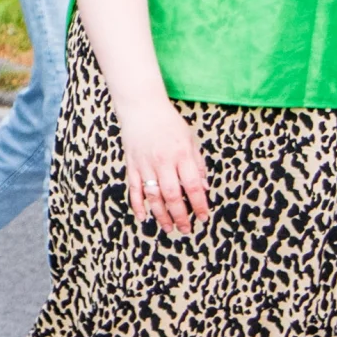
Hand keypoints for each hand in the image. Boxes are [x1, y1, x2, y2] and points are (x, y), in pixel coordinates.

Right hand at [120, 94, 210, 235]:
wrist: (141, 107)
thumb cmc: (169, 123)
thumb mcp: (191, 140)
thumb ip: (198, 165)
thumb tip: (204, 188)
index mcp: (182, 155)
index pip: (193, 186)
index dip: (200, 204)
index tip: (204, 217)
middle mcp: (163, 162)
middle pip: (172, 196)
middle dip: (180, 216)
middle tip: (186, 230)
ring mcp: (145, 164)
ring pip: (153, 196)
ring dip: (161, 215)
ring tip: (168, 228)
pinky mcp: (131, 165)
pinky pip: (134, 188)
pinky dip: (137, 204)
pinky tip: (143, 217)